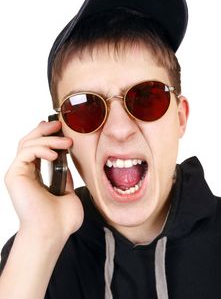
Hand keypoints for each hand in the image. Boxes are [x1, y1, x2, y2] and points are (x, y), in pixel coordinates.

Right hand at [4, 120, 83, 242]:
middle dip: (44, 130)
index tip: (60, 129)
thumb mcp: (68, 192)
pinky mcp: (15, 175)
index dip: (46, 136)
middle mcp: (24, 173)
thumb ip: (64, 177)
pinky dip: (41, 148)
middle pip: (28, 141)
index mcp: (35, 176)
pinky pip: (26, 152)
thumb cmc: (61, 219)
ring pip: (27, 144)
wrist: (53, 233)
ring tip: (67, 142)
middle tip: (59, 124)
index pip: (36, 149)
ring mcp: (19, 173)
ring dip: (48, 139)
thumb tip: (66, 163)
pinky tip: (55, 155)